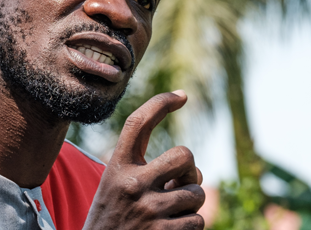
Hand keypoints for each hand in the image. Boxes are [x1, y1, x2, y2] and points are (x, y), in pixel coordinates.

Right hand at [83, 91, 204, 229]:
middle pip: (184, 154)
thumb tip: (192, 166)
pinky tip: (171, 229)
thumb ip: (145, 169)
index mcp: (118, 167)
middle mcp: (132, 183)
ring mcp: (148, 209)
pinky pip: (197, 221)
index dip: (161, 103)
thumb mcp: (115, 183)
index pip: (138, 123)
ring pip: (197, 193)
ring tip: (171, 211)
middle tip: (178, 184)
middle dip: (190, 170)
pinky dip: (190, 225)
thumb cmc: (113, 215)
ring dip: (190, 203)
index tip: (182, 95)